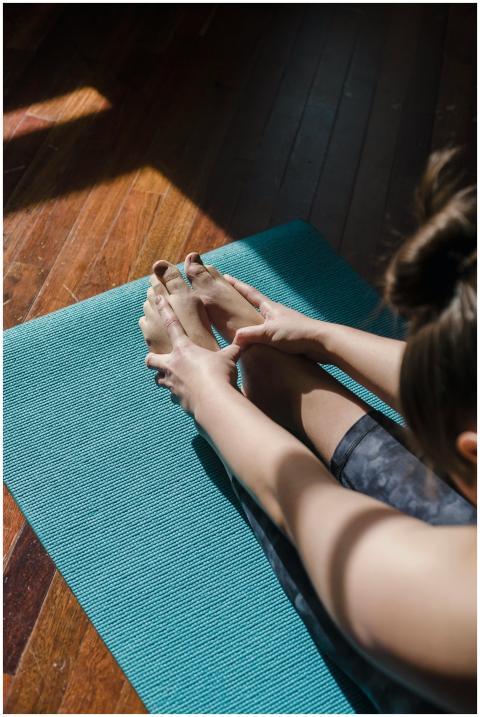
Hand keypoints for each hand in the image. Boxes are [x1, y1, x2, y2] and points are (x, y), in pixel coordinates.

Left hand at [145, 296, 240, 415]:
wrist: (214, 402)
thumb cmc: (220, 375)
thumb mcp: (230, 358)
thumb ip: (235, 348)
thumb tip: (248, 339)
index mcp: (184, 349)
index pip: (171, 324)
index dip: (164, 309)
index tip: (157, 298)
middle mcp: (172, 365)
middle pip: (151, 359)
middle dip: (152, 358)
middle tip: (157, 358)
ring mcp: (172, 384)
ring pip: (158, 380)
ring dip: (163, 378)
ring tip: (173, 378)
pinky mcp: (177, 400)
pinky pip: (173, 397)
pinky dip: (178, 396)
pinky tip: (187, 396)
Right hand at [224, 275, 329, 361]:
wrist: (321, 342)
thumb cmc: (297, 333)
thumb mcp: (269, 333)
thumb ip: (249, 334)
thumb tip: (234, 338)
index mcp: (270, 308)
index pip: (249, 293)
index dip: (236, 285)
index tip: (225, 277)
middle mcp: (276, 314)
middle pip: (255, 304)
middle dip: (242, 301)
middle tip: (229, 298)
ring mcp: (282, 324)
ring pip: (262, 320)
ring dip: (251, 319)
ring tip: (239, 322)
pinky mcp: (288, 337)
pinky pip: (268, 335)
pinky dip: (260, 336)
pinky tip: (256, 343)